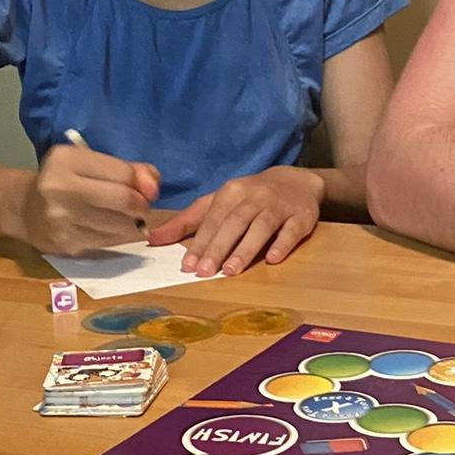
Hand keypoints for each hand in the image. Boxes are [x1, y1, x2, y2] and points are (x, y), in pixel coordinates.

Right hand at [23, 144, 157, 255]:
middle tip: (139, 206)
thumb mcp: (90, 163)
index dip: (143, 183)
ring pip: (121, 226)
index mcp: (66, 160)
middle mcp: (60, 188)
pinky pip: (108, 242)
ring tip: (122, 216)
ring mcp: (61, 220)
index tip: (145, 188)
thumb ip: (126, 169)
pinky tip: (108, 228)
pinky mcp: (65, 244)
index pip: (124, 173)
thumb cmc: (65, 180)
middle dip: (141, 205)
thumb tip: (153, 185)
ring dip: (132, 223)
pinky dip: (117, 236)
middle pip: (125, 200)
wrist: (26, 208)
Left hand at [147, 167, 323, 275]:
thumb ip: (187, 221)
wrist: (296, 182)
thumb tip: (153, 239)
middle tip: (205, 272)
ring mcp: (279, 206)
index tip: (187, 266)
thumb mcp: (217, 202)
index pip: (212, 219)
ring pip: (261, 226)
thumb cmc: (249, 197)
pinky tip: (272, 259)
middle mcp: (254, 197)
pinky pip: (291, 231)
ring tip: (232, 270)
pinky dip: (282, 244)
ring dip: (246, 248)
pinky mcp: (301, 217)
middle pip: (234, 222)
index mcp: (231, 192)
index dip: (200, 242)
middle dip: (219, 247)